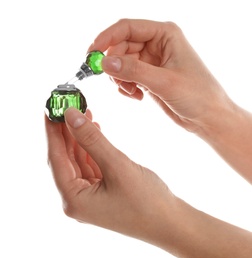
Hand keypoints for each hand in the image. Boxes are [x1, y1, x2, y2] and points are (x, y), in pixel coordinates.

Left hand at [45, 107, 175, 242]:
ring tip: (84, 114)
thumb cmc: (147, 201)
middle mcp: (77, 199)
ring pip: (79, 160)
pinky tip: (95, 131)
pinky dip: (92, 147)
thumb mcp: (117, 166)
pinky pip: (91, 164)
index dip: (52, 132)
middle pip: (66, 159)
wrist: (170, 221)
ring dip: (81, 138)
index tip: (50, 109)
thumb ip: (92, 140)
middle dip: (68, 132)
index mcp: (74, 200)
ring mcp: (89, 196)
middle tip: (68, 107)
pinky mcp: (101, 191)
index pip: (56, 159)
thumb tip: (71, 115)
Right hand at [88, 19, 231, 132]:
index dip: (106, 39)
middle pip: (121, 46)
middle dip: (114, 64)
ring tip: (132, 92)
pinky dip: (126, 86)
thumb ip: (134, 71)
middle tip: (114, 81)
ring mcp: (151, 61)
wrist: (207, 117)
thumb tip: (105, 63)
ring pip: (122, 63)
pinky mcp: (148, 76)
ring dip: (120, 78)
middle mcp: (156, 44)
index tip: (91, 54)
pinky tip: (137, 96)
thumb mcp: (164, 82)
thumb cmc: (197, 95)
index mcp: (165, 34)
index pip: (127, 28)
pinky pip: (127, 76)